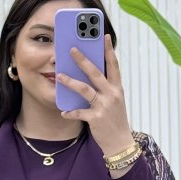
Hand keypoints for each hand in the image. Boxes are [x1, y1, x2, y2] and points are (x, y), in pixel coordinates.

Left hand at [56, 34, 134, 158]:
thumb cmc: (115, 120)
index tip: (103, 36)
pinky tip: (63, 111)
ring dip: (70, 82)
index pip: (114, 65)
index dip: (108, 50)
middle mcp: (112, 95)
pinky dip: (70, 111)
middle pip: (96, 73)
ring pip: (85, 90)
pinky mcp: (96, 118)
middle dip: (83, 60)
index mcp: (117, 88)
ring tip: (59, 75)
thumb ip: (106, 88)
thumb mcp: (115, 101)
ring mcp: (104, 106)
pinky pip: (79, 112)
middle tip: (71, 50)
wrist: (120, 143)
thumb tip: (89, 75)